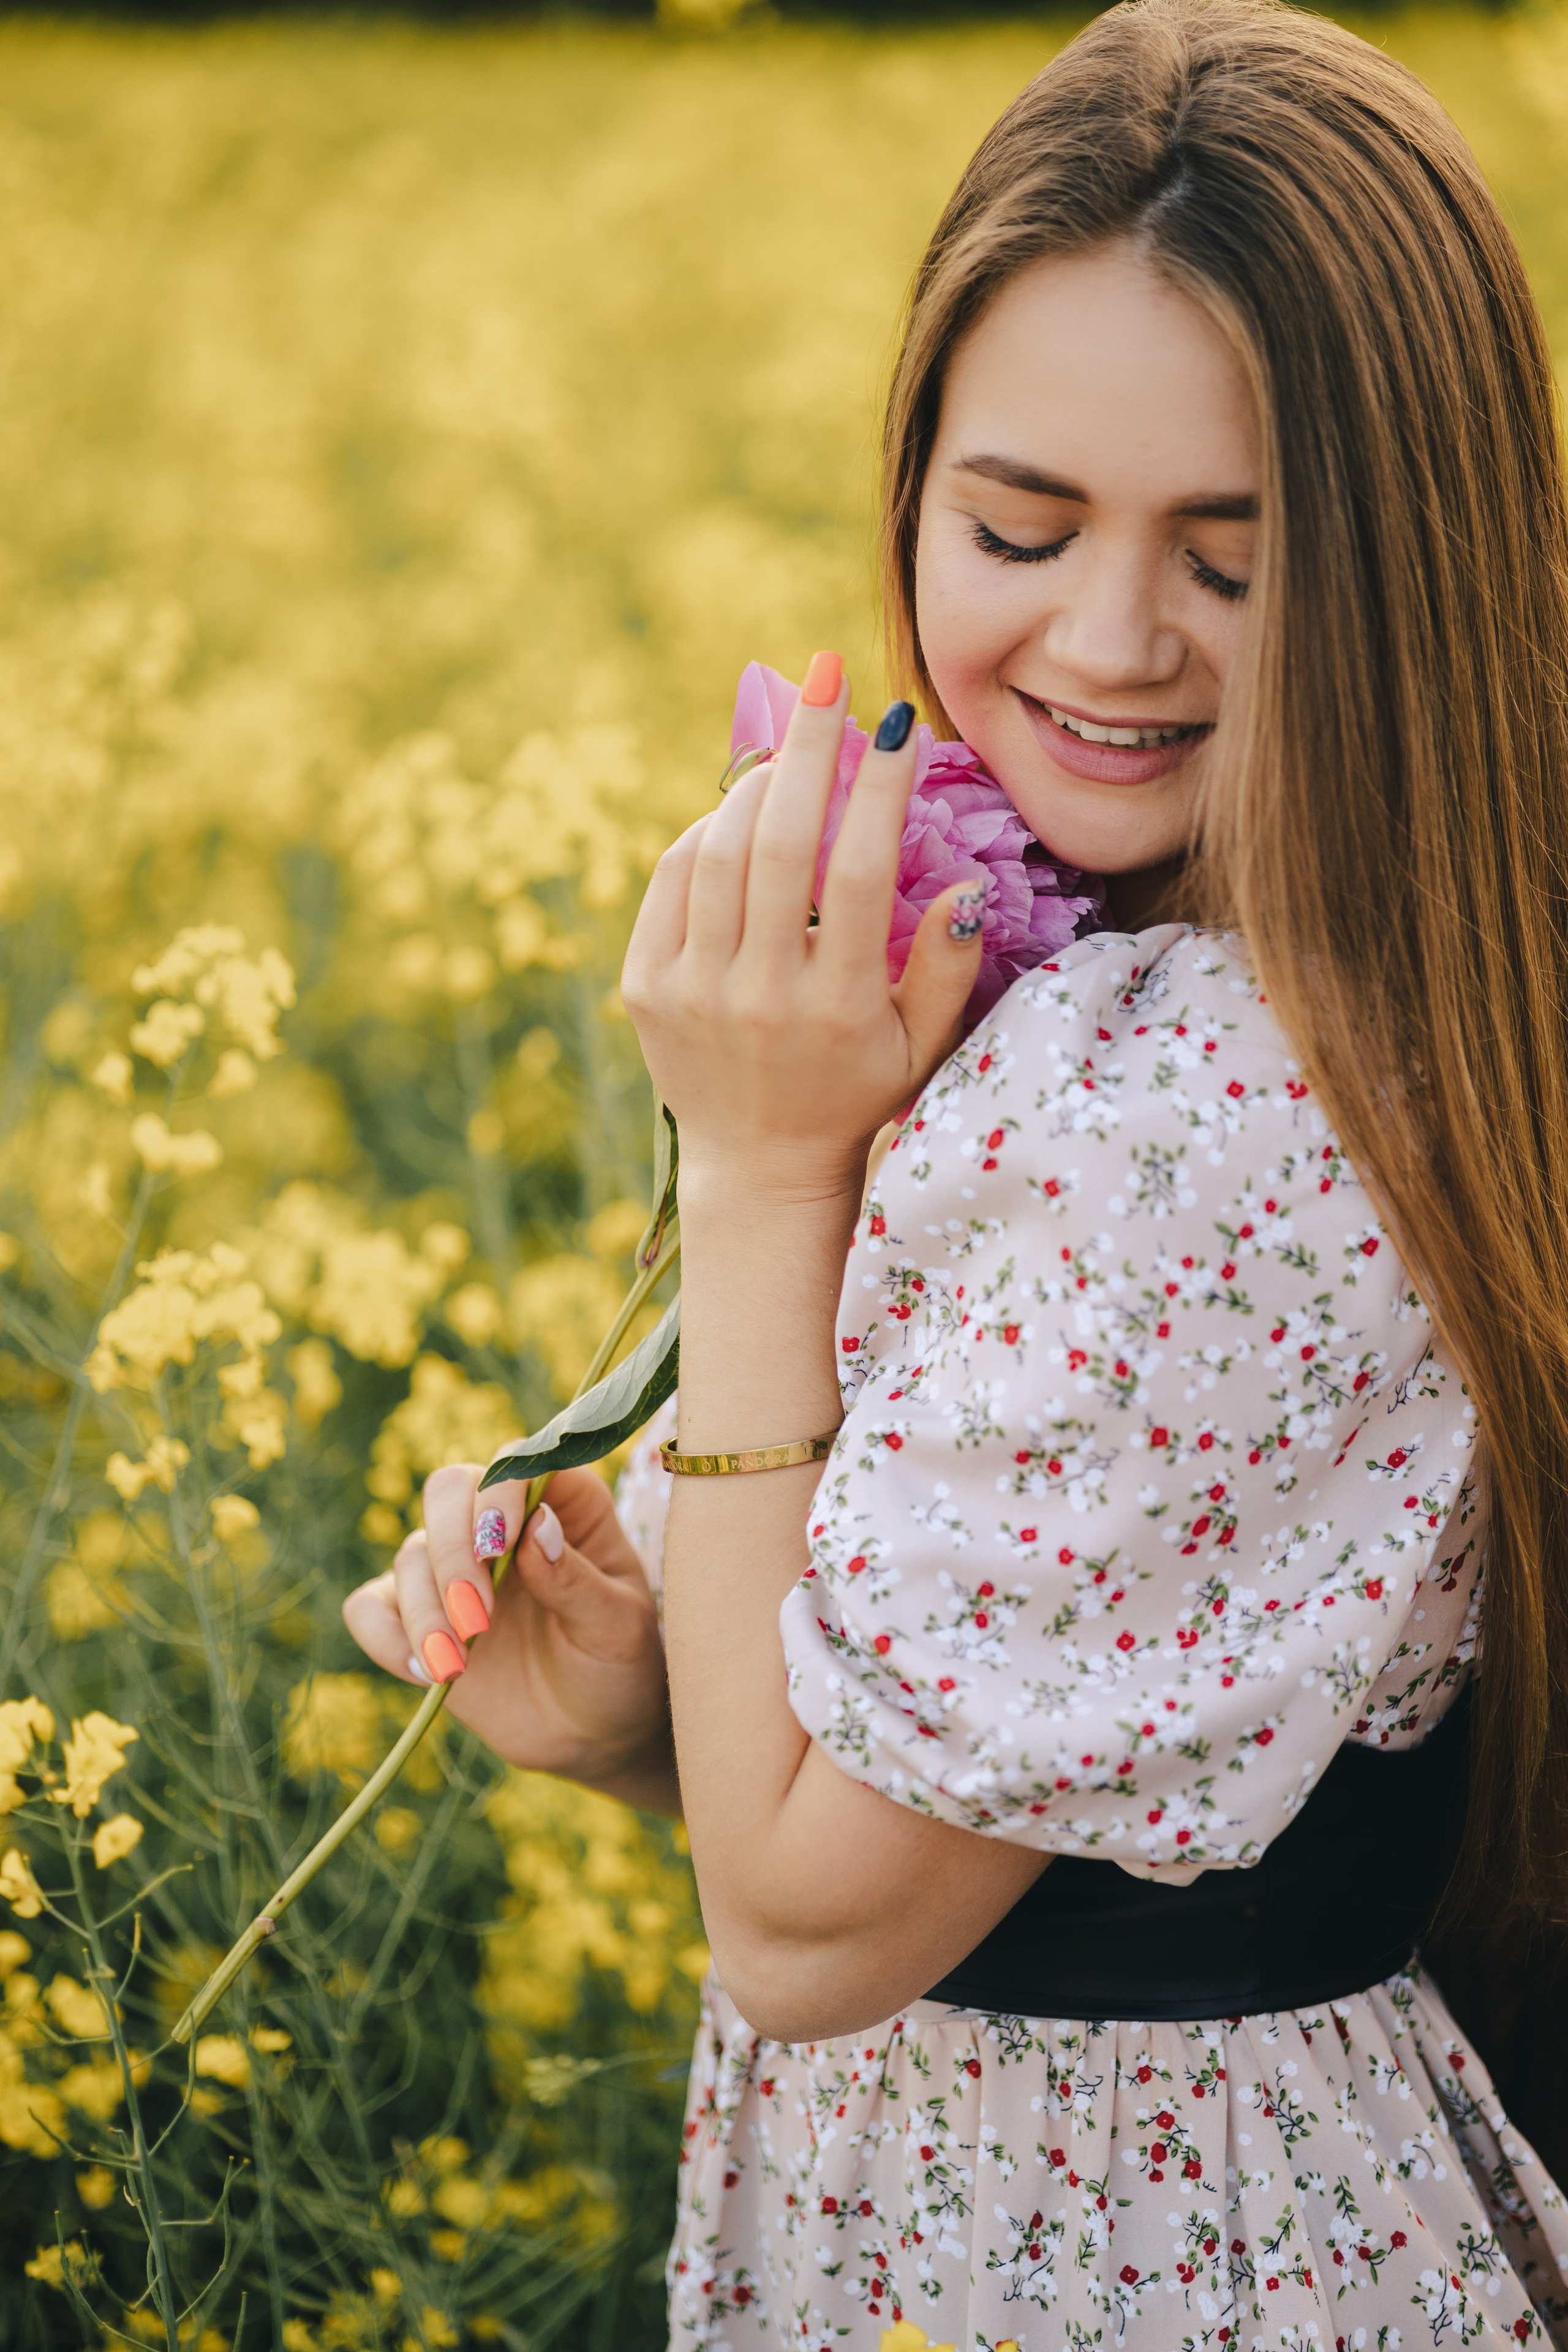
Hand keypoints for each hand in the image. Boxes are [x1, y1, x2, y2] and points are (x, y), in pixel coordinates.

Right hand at [342, 1461, 676, 1813]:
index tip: (501, 1546)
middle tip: (476, 1618)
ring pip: (410, 1555)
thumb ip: (578, 1581)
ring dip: (425, 1610)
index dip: (499, 1492)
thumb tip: (535, 1526)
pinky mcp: (419, 1617)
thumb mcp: (617, 1628)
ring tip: (456, 1665)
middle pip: (447, 1491)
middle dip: (451, 1551)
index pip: (517, 1464)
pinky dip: (384, 1634)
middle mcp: (503, 1524)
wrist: (591, 1732)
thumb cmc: (618, 1666)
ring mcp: (455, 1569)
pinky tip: (425, 1672)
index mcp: (565, 1506)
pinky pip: (370, 1607)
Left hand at [621, 665, 984, 1199]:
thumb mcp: (921, 1046)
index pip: (861, 872)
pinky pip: (672, 881)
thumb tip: (969, 888)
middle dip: (808, 747)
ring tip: (790, 754)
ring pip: (719, 851)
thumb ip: (946, 968)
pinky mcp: (645, 987)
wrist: (759, 1167)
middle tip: (828, 676)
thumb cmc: (855, 1093)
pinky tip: (739, 817)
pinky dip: (706, 834)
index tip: (900, 722)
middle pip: (780, 842)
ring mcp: (693, 990)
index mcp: (837, 1006)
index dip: (882, 788)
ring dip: (756, 785)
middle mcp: (760, 994)